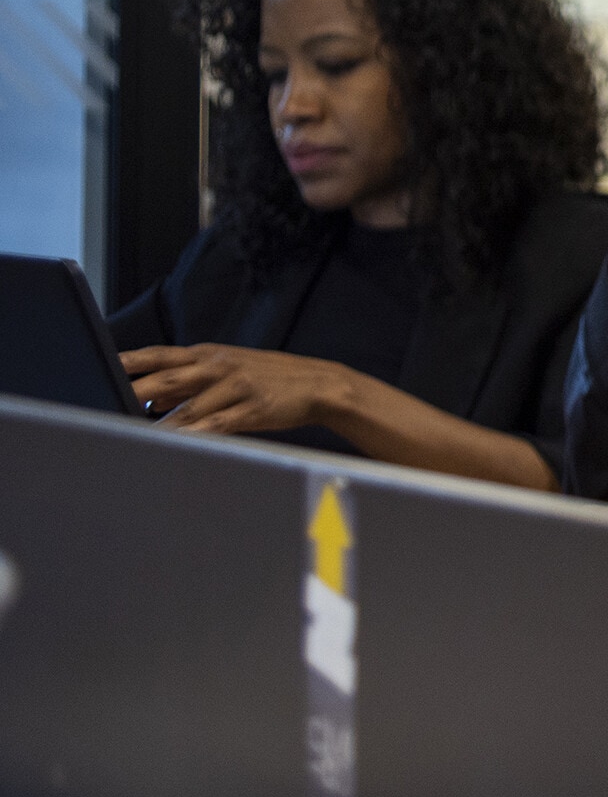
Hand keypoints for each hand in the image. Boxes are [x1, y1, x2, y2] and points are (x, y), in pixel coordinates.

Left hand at [121, 345, 354, 436]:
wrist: (320, 384)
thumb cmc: (269, 379)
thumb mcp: (226, 370)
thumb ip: (187, 382)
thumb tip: (148, 397)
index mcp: (208, 355)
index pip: (158, 355)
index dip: (128, 361)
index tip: (98, 367)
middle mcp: (218, 366)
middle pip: (166, 376)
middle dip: (134, 389)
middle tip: (103, 399)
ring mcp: (235, 387)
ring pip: (188, 404)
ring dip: (159, 421)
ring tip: (130, 434)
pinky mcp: (252, 408)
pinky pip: (217, 423)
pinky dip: (195, 432)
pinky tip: (178, 441)